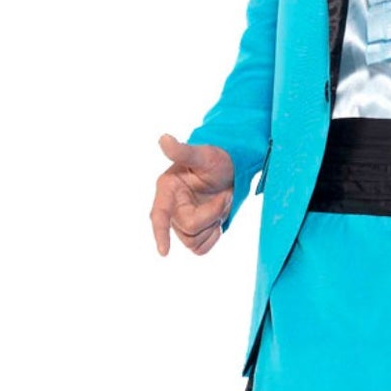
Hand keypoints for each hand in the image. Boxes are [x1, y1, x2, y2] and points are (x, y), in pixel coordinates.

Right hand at [151, 134, 234, 255]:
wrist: (230, 171)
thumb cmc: (215, 159)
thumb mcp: (202, 154)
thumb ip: (183, 151)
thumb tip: (163, 139)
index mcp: (167, 189)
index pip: (160, 215)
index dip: (160, 233)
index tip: (164, 252)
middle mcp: (171, 207)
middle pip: (188, 228)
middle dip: (212, 214)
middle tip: (225, 195)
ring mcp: (181, 221)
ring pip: (194, 241)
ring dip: (214, 224)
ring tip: (221, 203)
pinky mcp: (193, 232)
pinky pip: (201, 247)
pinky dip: (213, 236)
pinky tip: (218, 219)